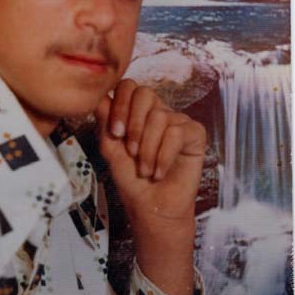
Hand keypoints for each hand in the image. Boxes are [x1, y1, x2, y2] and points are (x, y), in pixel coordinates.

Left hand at [95, 80, 205, 294]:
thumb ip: (105, 122)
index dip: (119, 105)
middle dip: (133, 123)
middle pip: (145, 93)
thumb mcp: (110, 149)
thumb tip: (99, 96)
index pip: (127, 87)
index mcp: (136, 112)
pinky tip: (159, 172)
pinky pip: (178, 132)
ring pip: (160, 117)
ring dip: (148, 149)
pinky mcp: (195, 134)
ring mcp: (178, 121)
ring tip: (145, 169)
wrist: (150, 207)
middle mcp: (157, 112)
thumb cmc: (131, 180)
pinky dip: (163, 156)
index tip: (115, 133)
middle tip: (130, 150)